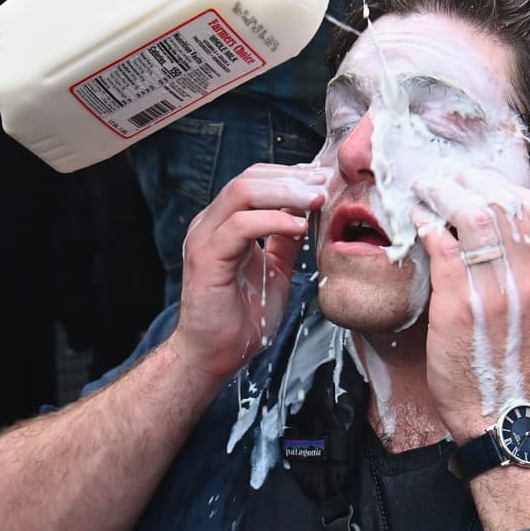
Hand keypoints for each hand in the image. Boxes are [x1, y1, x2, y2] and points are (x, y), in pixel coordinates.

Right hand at [172, 164, 331, 380]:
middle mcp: (210, 224)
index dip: (291, 175)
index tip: (324, 179)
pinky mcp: (206, 258)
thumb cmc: (242, 318)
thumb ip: (285, 242)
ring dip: (286, 192)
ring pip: (243, 192)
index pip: (255, 180)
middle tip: (325, 183)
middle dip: (293, 177)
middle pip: (250, 178)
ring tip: (317, 200)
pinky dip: (273, 220)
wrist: (216, 356)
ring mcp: (204, 238)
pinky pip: (240, 226)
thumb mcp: (276, 272)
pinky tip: (299, 226)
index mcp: (224, 224)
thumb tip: (307, 216)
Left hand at [411, 170, 529, 441]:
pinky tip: (418, 221)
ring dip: (443, 195)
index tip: (479, 183)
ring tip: (426, 191)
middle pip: (503, 203)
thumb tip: (522, 237)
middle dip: (468, 182)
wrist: (500, 413)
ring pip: (472, 215)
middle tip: (445, 179)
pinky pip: (442, 245)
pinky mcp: (459, 304)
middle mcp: (529, 279)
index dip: (505, 186)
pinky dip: (427, 225)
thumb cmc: (517, 364)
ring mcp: (495, 290)